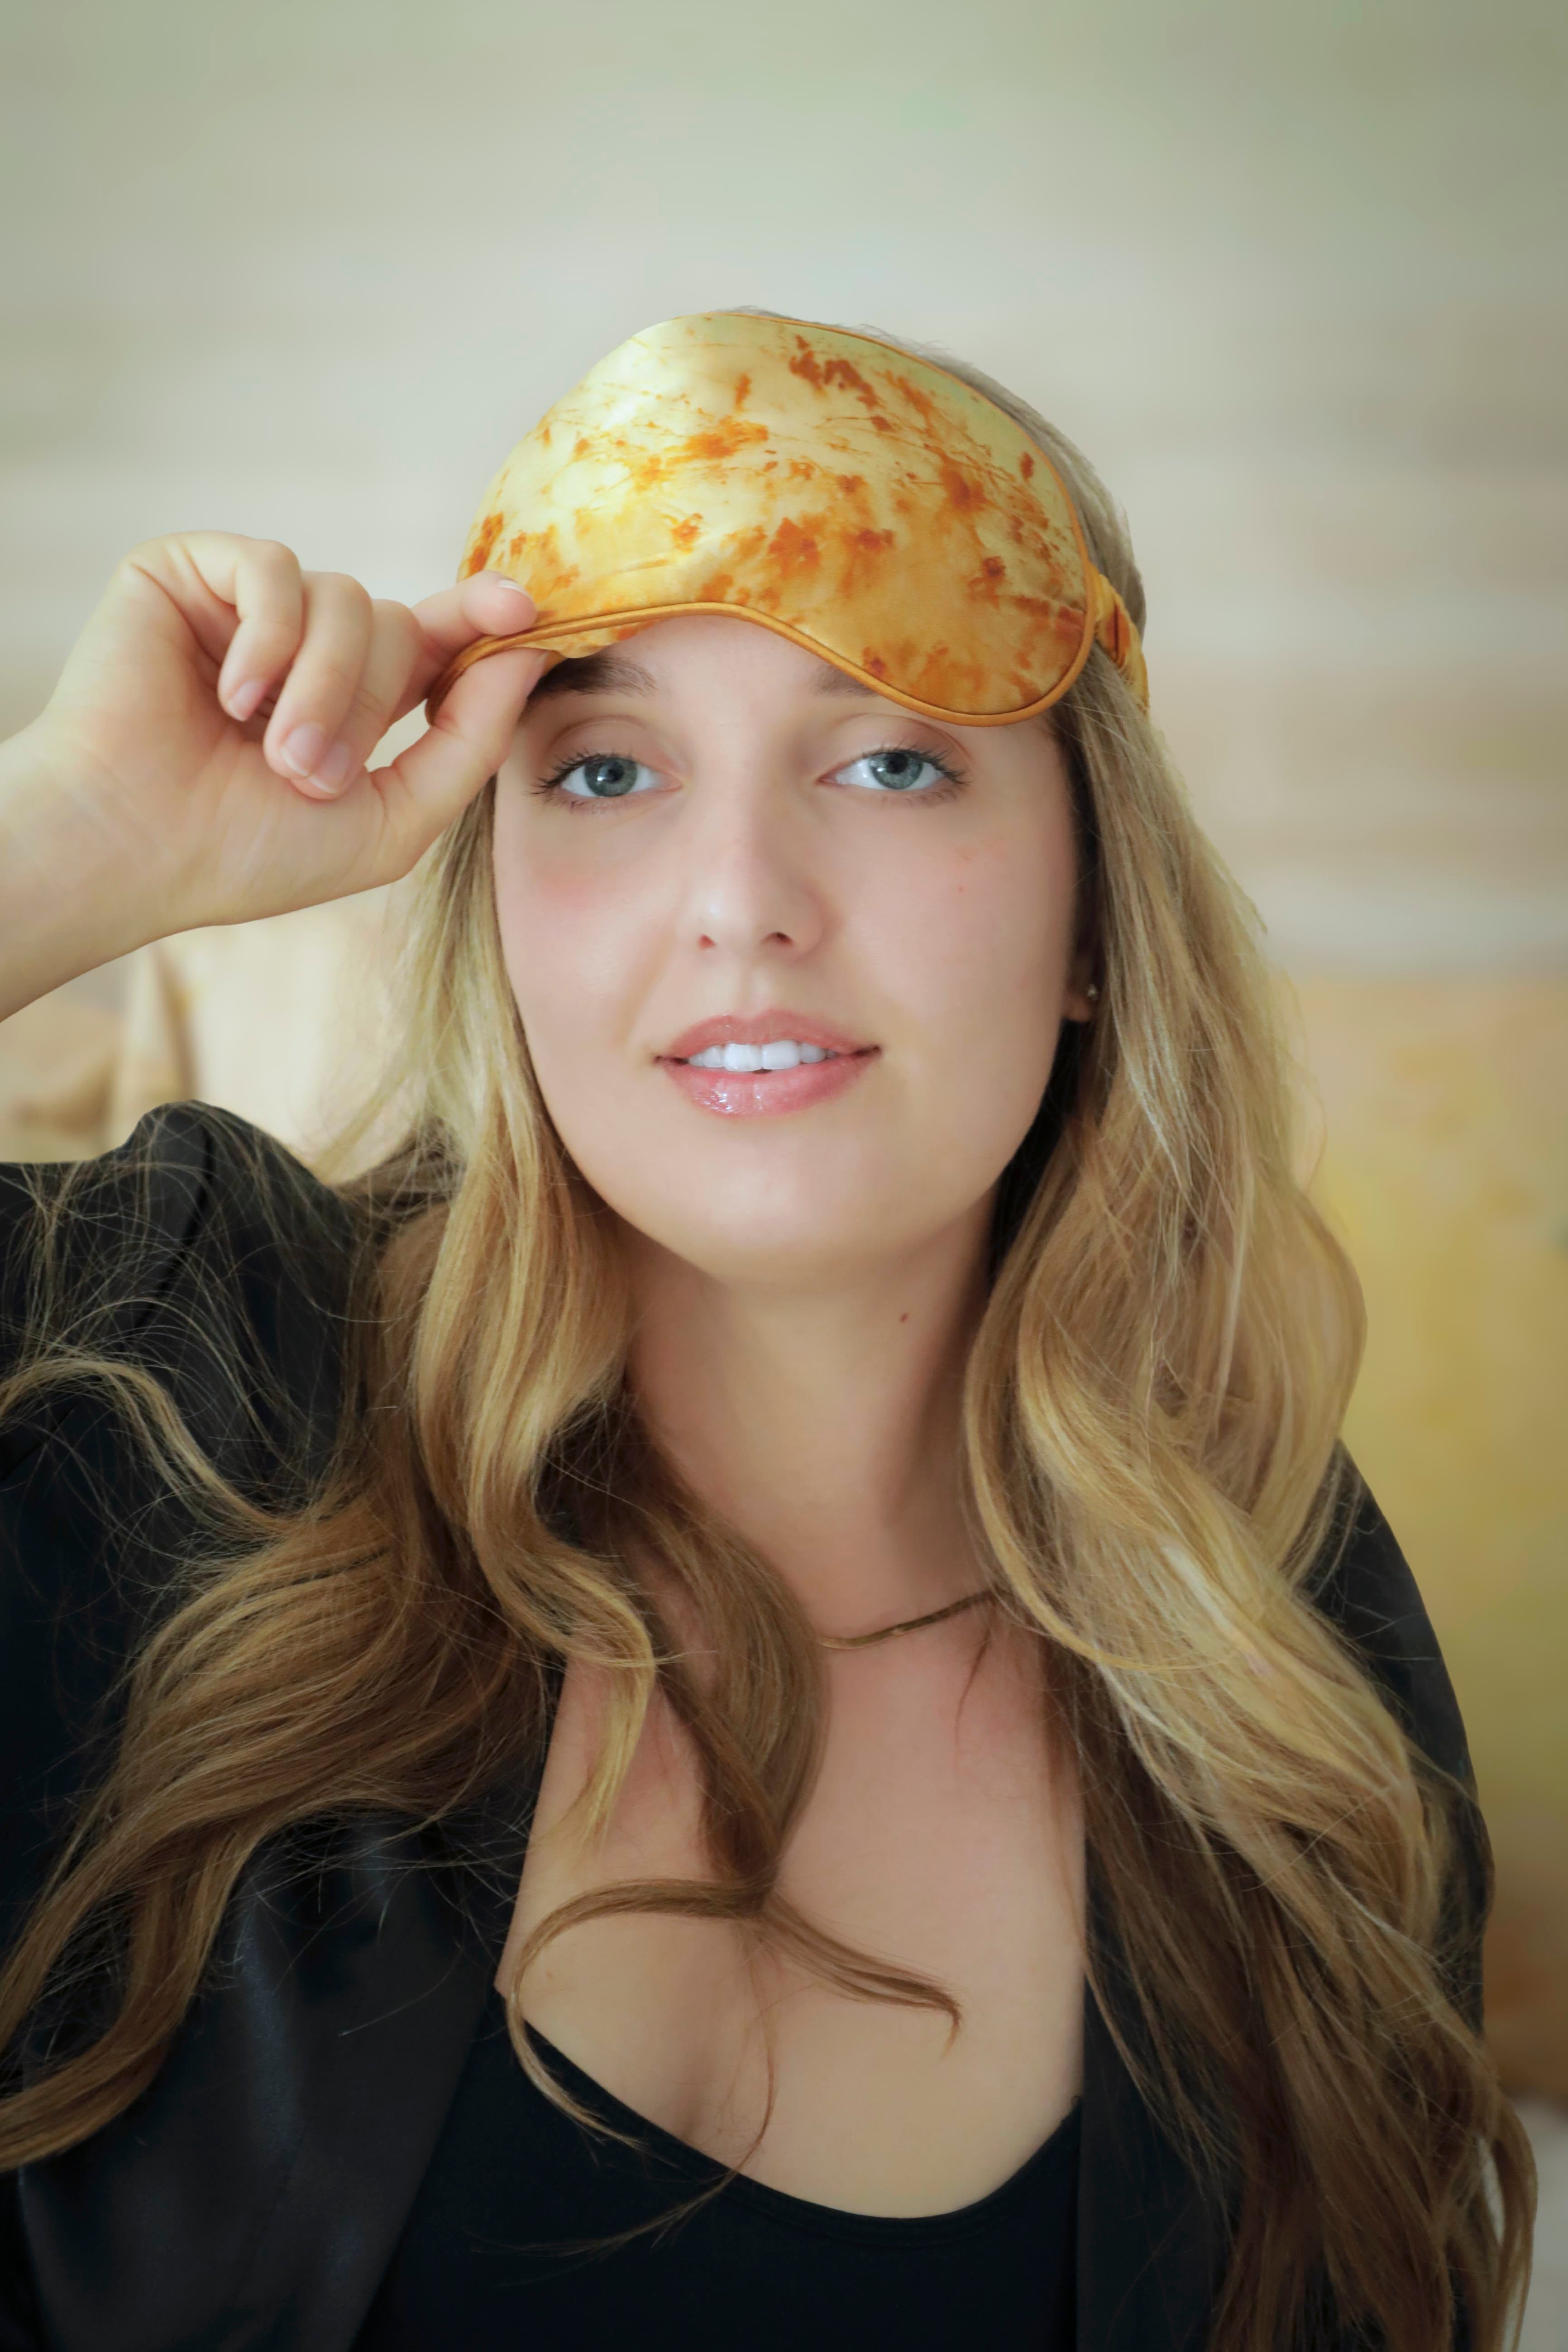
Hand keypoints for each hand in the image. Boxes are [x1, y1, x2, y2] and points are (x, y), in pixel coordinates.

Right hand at [0, 531, 546, 1008]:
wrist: (136, 849)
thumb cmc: (249, 853)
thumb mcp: (393, 821)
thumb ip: (472, 743)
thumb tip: (527, 653)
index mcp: (352, 700)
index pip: (434, 642)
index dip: (482, 619)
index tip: (522, 611)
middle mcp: (304, 646)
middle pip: (397, 623)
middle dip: (369, 704)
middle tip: (310, 773)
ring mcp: (247, 606)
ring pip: (346, 596)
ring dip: (322, 685)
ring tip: (272, 752)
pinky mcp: (190, 572)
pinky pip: (274, 569)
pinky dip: (266, 640)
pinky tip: (227, 697)